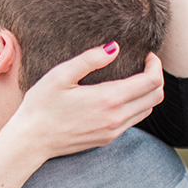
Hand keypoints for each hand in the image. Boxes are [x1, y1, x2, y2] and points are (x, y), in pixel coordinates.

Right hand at [7, 47, 164, 159]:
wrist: (31, 141)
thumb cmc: (41, 105)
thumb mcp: (60, 75)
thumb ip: (89, 59)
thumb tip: (114, 47)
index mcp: (109, 99)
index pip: (152, 82)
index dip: (155, 65)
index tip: (147, 55)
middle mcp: (116, 118)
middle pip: (155, 97)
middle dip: (156, 77)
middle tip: (144, 64)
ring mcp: (113, 131)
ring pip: (146, 110)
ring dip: (147, 93)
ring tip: (134, 78)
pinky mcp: (107, 139)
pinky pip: (133, 121)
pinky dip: (136, 106)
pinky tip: (120, 96)